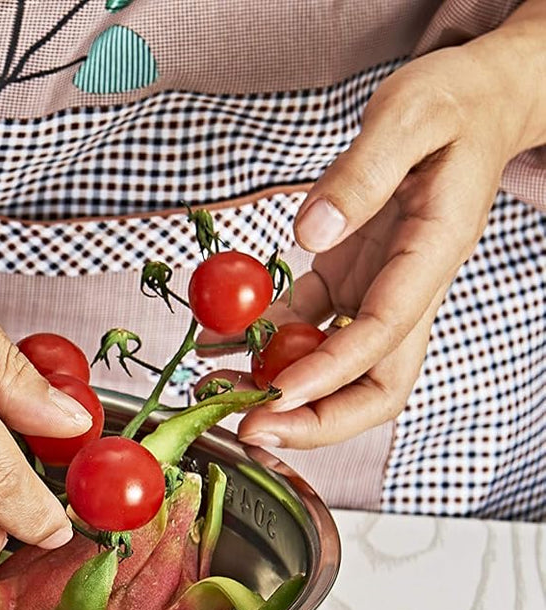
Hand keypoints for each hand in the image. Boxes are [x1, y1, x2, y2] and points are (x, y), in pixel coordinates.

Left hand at [212, 24, 545, 449]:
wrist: (473, 101)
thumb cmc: (451, 103)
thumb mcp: (409, 115)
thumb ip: (362, 172)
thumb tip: (311, 231)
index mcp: (432, 253)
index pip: (384, 333)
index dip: (330, 372)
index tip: (276, 395)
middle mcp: (407, 286)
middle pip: (373, 382)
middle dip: (316, 418)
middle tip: (248, 430)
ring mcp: (376, 288)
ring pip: (335, 366)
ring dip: (279, 388)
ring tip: (215, 392)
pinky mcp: (349, 277)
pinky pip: (303, 323)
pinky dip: (260, 340)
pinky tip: (214, 343)